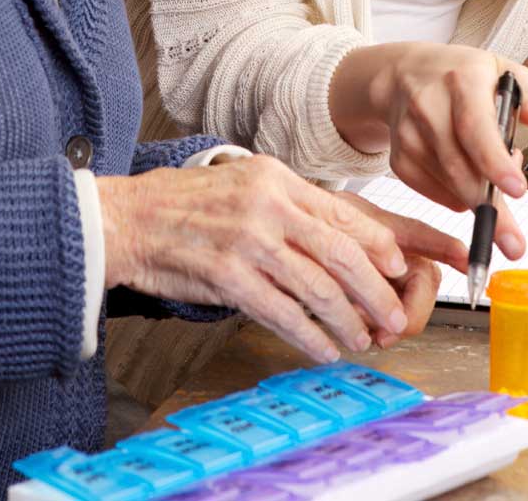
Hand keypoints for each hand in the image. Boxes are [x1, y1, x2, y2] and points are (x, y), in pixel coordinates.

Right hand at [98, 155, 459, 364]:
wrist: (130, 218)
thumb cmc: (185, 204)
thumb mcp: (243, 185)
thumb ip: (288, 207)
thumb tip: (335, 240)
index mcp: (276, 179)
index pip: (342, 212)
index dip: (377, 245)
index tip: (397, 268)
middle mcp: (267, 204)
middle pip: (340, 252)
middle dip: (373, 290)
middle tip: (392, 315)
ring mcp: (248, 241)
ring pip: (316, 287)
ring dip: (345, 320)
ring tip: (361, 338)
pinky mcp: (228, 276)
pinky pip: (282, 313)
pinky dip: (308, 336)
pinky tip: (323, 348)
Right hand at [330, 43, 527, 258]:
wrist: (404, 74)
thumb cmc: (460, 75)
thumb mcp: (502, 70)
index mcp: (461, 80)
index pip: (475, 125)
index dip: (494, 161)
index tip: (517, 190)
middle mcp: (429, 105)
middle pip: (458, 165)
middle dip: (489, 206)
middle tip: (513, 242)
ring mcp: (409, 134)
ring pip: (447, 184)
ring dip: (477, 199)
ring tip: (497, 190)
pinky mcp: (399, 158)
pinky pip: (433, 193)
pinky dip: (456, 197)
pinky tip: (468, 180)